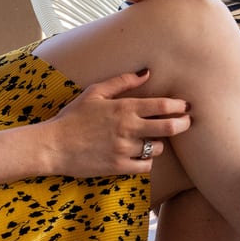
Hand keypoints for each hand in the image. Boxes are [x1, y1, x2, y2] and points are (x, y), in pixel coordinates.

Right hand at [47, 69, 190, 176]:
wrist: (52, 146)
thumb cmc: (73, 117)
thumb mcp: (95, 92)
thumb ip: (122, 82)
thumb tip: (147, 73)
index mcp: (124, 108)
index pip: (163, 105)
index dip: (179, 106)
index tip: (185, 106)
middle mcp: (128, 128)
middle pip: (169, 127)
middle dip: (183, 124)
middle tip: (187, 122)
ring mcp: (124, 149)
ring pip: (158, 148)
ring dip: (159, 144)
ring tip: (154, 140)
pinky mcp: (118, 167)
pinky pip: (145, 166)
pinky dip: (147, 162)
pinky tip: (142, 156)